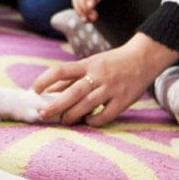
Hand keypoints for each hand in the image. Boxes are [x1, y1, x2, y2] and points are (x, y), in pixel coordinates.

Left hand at [33, 34, 178, 126]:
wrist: (143, 58)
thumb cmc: (112, 62)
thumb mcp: (91, 63)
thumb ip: (72, 78)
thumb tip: (49, 91)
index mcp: (88, 64)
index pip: (61, 70)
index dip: (46, 80)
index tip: (35, 91)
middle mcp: (98, 75)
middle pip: (73, 92)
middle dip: (55, 105)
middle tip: (42, 115)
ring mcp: (111, 88)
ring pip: (87, 104)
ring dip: (72, 115)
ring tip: (64, 120)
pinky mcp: (123, 100)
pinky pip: (105, 114)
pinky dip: (94, 120)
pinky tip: (88, 121)